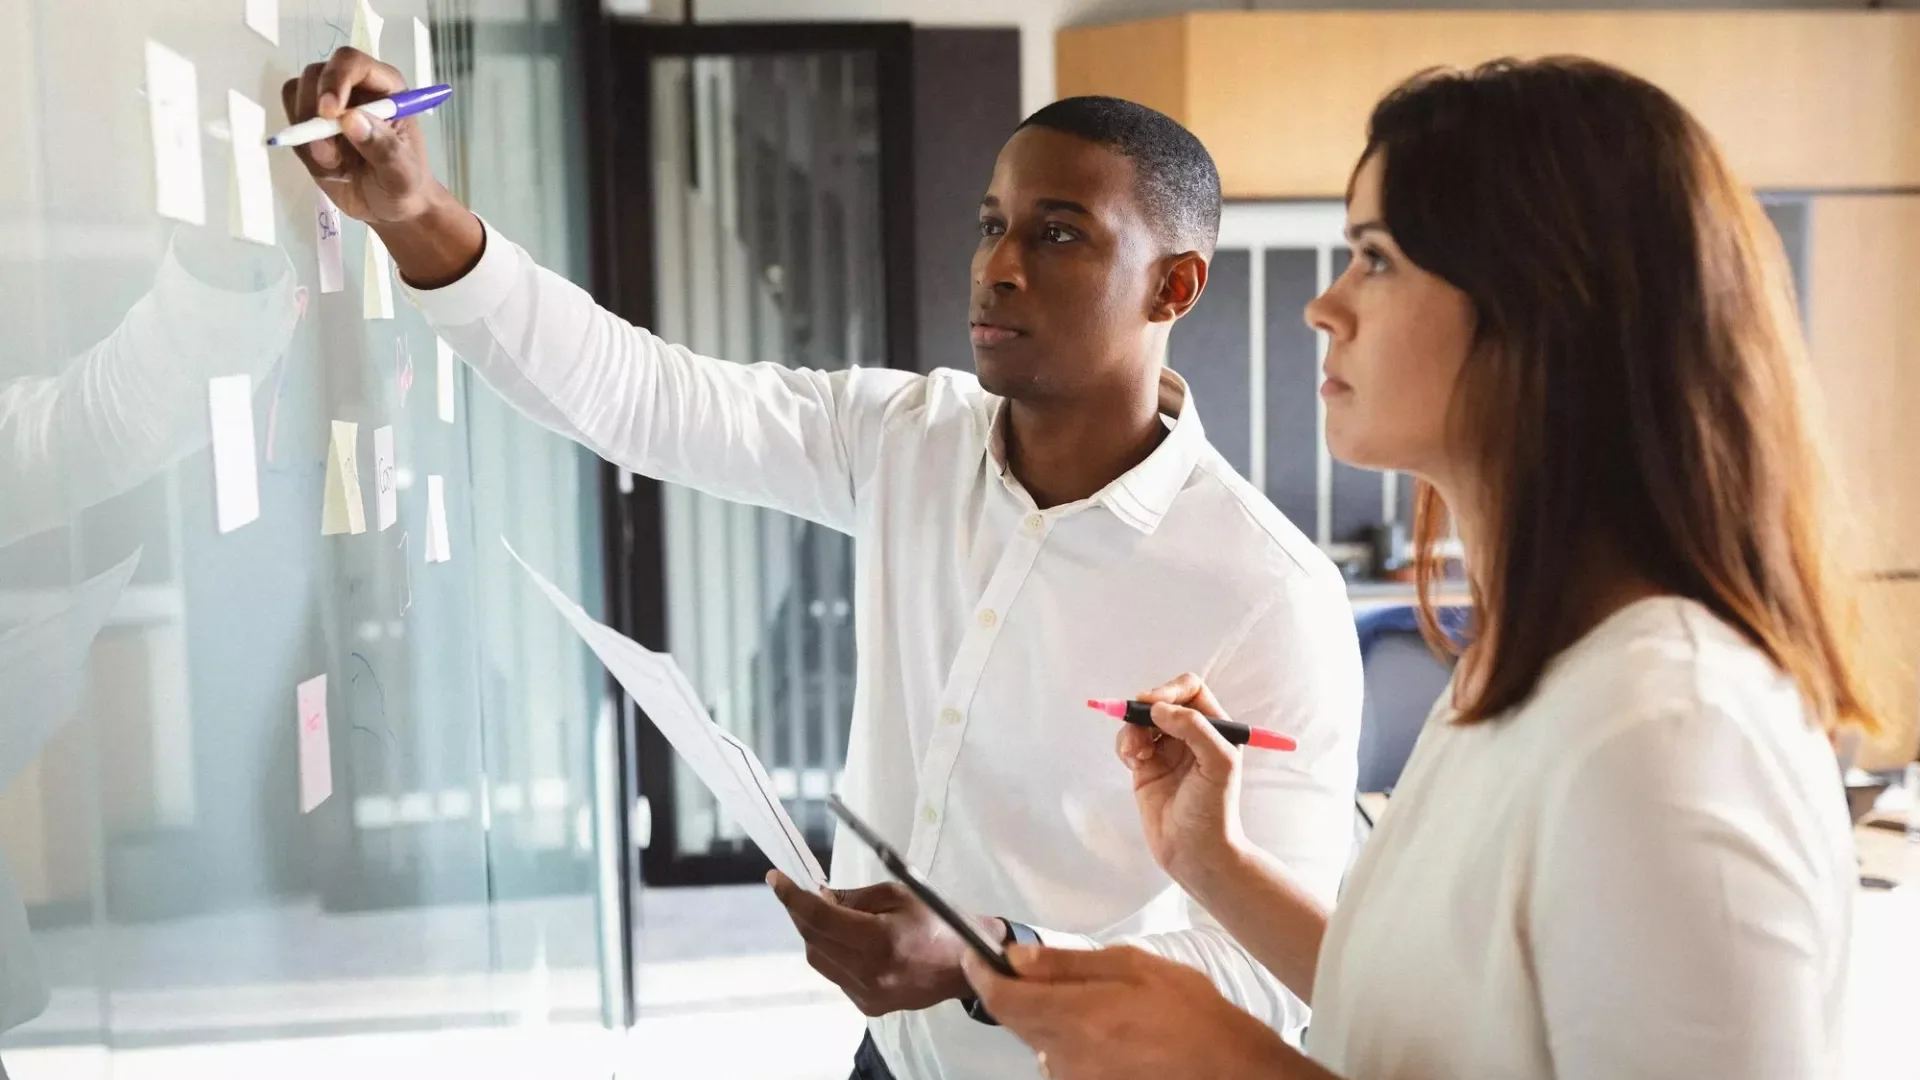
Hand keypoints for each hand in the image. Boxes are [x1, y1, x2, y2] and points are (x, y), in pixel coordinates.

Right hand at [280, 48, 438, 224]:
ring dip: (307, 132)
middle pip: (316, 74)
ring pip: (297, 94)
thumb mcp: (402, 172)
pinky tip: (327, 165)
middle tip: (327, 150)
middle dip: (313, 109)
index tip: (330, 113)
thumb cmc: (405, 184)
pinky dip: (301, 145)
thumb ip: (383, 146)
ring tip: (334, 163)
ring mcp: (331, 104)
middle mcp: (355, 88)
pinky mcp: (312, 124)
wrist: (390, 207)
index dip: (336, 80)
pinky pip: (292, 122)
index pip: (351, 62)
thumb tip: (351, 119)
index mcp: (386, 87)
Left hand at [767, 871, 999, 1016]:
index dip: (793, 896)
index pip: (821, 917)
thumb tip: (818, 895)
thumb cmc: (938, 921)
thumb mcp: (899, 894)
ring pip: (819, 959)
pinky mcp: (868, 1005)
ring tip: (823, 913)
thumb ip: (854, 897)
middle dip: (800, 912)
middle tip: (799, 891)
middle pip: (814, 940)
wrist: (966, 965)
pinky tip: (846, 939)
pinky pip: (835, 974)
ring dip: (813, 933)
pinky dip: (831, 952)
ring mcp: (867, 994)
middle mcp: (870, 973)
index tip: (777, 878)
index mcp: (881, 940)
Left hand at [962, 945, 1303, 1079]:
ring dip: (1047, 1017)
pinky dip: (1069, 1039)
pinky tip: (1106, 1029)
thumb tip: (1018, 956)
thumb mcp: (1134, 967)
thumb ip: (1069, 963)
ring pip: (1039, 1041)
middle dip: (1017, 991)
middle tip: (1039, 967)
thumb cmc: (1190, 1012)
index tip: (973, 952)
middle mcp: (1064, 1057)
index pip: (1000, 998)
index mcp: (1072, 1018)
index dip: (979, 972)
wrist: (1229, 1071)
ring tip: (1092, 1001)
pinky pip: (1062, 1062)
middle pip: (1016, 1021)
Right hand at [1121, 673, 1247, 886]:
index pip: (1190, 689)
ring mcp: (1167, 751)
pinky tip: (1133, 763)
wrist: (1195, 854)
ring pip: (1140, 720)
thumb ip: (1194, 728)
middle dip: (1144, 710)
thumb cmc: (1214, 811)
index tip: (1152, 705)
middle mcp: (1191, 736)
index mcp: (1215, 728)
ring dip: (1132, 730)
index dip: (1169, 690)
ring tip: (1135, 754)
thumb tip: (1159, 708)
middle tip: (1136, 726)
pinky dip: (1125, 746)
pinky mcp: (1146, 767)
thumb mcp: (1218, 764)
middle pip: (1161, 701)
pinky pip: (1128, 741)